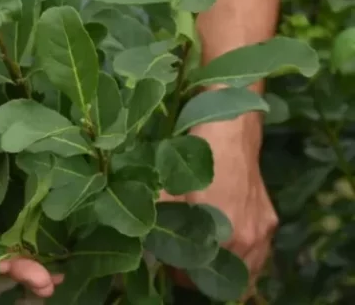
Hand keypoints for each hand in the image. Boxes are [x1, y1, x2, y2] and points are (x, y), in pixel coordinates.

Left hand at [160, 114, 277, 287]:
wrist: (230, 134)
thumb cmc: (196, 159)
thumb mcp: (168, 189)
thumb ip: (158, 218)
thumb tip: (143, 240)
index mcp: (220, 234)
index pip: (196, 275)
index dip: (178, 274)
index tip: (166, 266)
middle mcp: (247, 239)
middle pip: (223, 278)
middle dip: (201, 275)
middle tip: (183, 265)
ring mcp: (262, 232)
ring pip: (247, 272)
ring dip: (225, 272)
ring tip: (205, 263)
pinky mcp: (270, 222)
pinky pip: (259, 257)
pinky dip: (244, 261)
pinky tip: (228, 254)